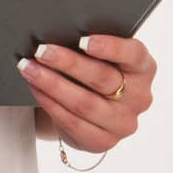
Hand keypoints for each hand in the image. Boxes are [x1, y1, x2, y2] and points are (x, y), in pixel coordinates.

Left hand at [21, 34, 155, 154]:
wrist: (88, 108)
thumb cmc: (94, 70)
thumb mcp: (101, 56)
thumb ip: (90, 46)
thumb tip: (58, 30)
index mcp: (143, 68)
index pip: (134, 55)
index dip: (110, 47)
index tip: (82, 40)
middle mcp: (140, 97)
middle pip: (102, 78)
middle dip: (68, 63)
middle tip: (41, 51)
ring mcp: (124, 123)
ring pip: (85, 103)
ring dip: (52, 84)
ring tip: (29, 69)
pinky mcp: (104, 141)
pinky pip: (74, 123)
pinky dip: (51, 104)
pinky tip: (35, 89)